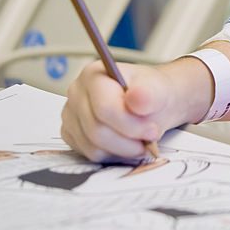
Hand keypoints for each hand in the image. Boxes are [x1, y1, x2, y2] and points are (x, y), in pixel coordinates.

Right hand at [62, 60, 202, 161]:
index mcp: (94, 74)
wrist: (150, 103)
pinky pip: (89, 154)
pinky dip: (112, 154)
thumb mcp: (159, 90)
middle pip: (97, 131)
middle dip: (128, 141)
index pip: (105, 108)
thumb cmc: (151, 94)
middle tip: (149, 138)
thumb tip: (136, 98)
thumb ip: (148, 95)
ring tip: (139, 140)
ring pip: (93, 147)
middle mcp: (77, 92)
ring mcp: (71, 114)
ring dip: (122, 150)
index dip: (131, 125)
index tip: (152, 131)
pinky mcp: (71, 134)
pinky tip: (125, 143)